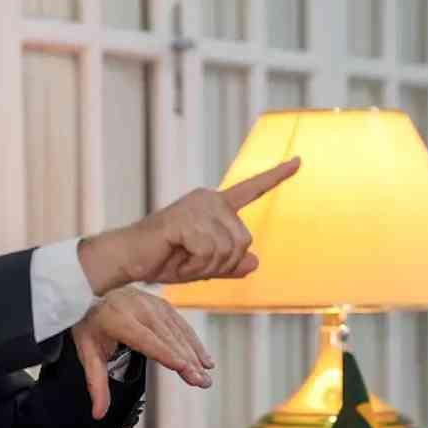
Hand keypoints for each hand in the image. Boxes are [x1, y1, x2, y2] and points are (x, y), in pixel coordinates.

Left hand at [71, 286, 211, 419]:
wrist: (90, 293)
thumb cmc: (90, 324)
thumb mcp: (87, 353)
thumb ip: (96, 384)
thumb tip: (99, 413)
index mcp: (117, 319)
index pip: (145, 339)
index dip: (165, 353)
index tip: (183, 367)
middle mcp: (137, 308)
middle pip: (166, 337)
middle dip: (186, 360)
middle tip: (201, 381)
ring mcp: (151, 303)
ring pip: (177, 331)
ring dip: (194, 353)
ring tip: (206, 374)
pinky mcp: (160, 303)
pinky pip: (180, 323)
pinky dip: (193, 341)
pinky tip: (203, 357)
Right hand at [78, 157, 300, 293]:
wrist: (129, 258)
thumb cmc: (164, 259)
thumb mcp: (204, 266)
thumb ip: (230, 264)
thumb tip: (256, 261)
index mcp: (215, 205)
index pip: (251, 190)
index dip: (276, 176)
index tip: (299, 161)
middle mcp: (209, 199)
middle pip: (244, 241)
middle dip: (221, 262)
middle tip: (190, 261)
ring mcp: (198, 207)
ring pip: (228, 249)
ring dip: (206, 266)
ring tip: (181, 258)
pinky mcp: (186, 219)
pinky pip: (209, 253)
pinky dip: (194, 265)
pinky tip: (175, 255)